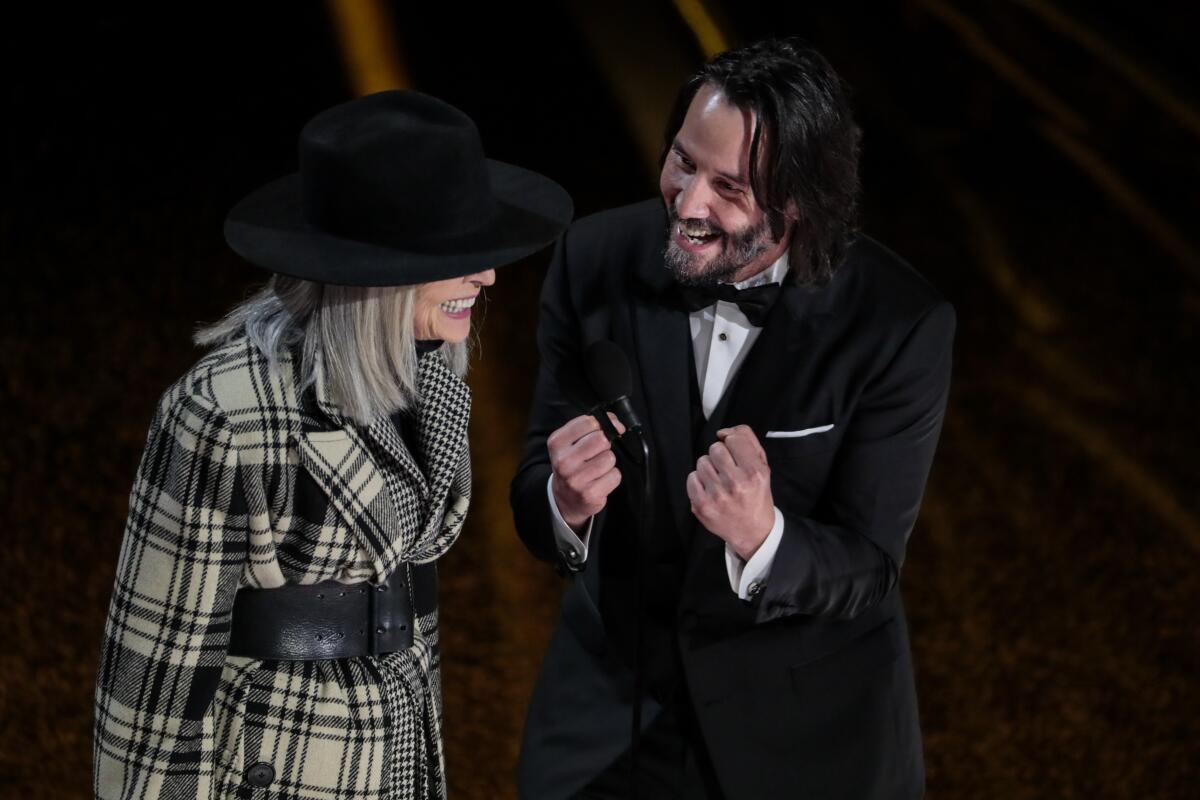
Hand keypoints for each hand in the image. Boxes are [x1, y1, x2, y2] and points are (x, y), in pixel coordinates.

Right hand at [548, 413, 625, 529]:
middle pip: (601, 439)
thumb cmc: (573, 465)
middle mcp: (563, 461)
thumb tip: (616, 423)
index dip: (602, 423)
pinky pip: (615, 476)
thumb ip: (590, 427)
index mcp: (557, 443)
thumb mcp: (571, 442)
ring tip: (598, 468)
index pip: (588, 422)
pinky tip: (601, 480)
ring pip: (609, 458)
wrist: (565, 498)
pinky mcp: (589, 494)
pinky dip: (612, 477)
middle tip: (599, 452)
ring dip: (609, 462)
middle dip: (605, 444)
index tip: (604, 429)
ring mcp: (576, 479)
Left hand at [686, 425, 774, 559]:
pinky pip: (691, 477)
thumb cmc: (756, 495)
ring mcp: (717, 495)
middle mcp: (736, 483)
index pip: (734, 439)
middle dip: (721, 455)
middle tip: (727, 469)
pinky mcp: (701, 505)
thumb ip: (747, 441)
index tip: (735, 453)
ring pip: (702, 461)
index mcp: (754, 473)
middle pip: (715, 448)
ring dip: (709, 468)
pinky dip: (699, 481)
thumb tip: (723, 432)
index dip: (733, 443)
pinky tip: (710, 489)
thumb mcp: (763, 467)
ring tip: (719, 481)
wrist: (752, 531)